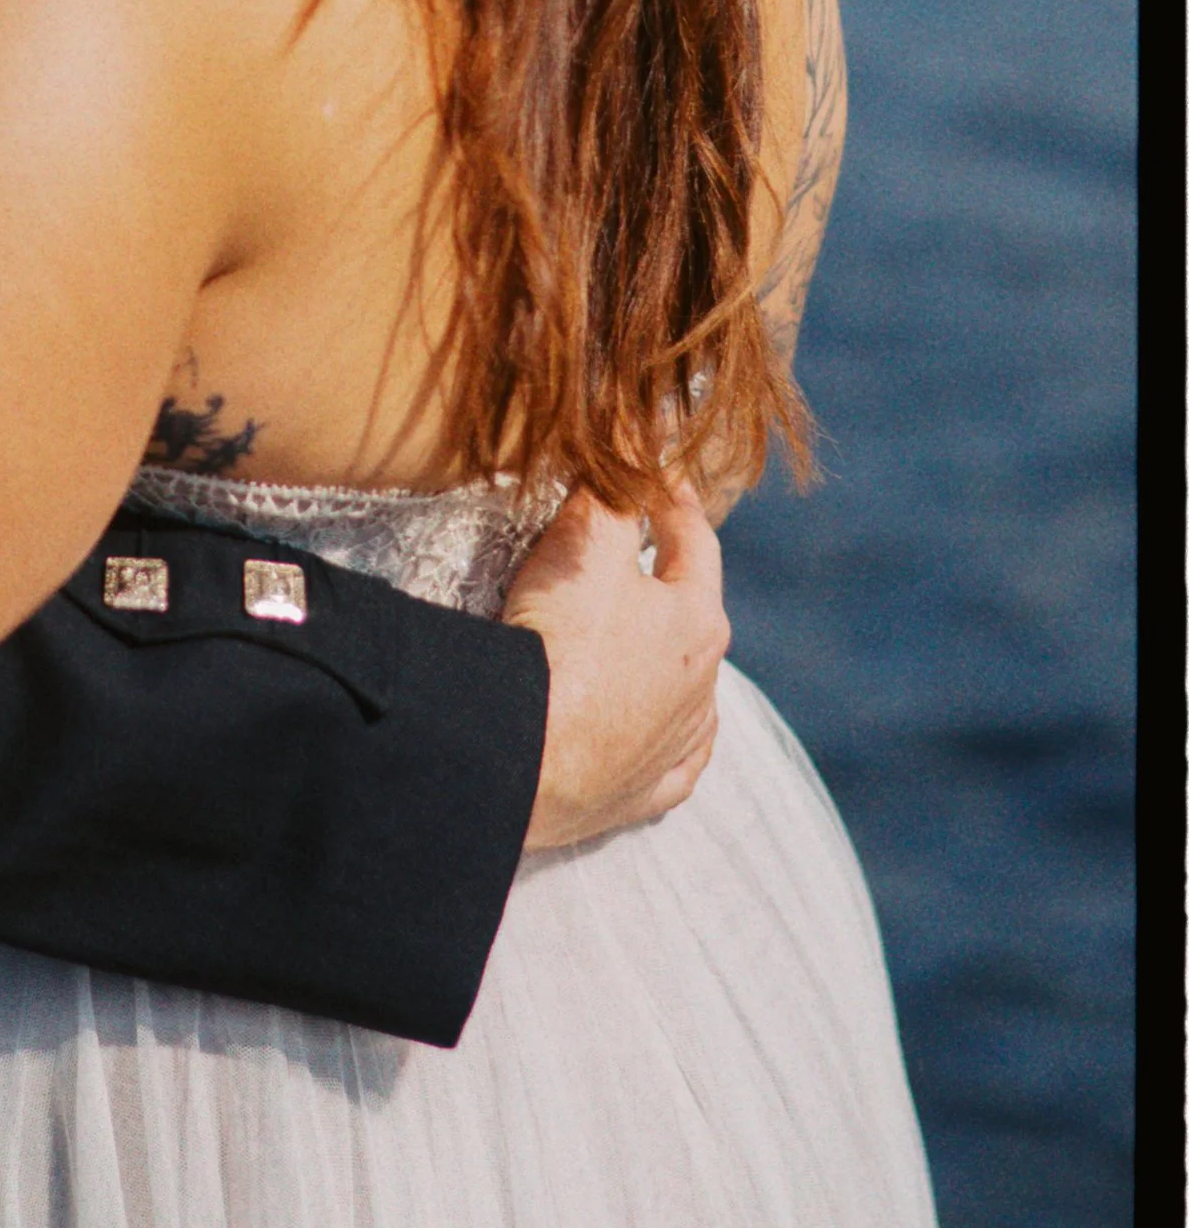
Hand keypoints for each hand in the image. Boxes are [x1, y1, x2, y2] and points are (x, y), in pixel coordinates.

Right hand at [504, 481, 728, 852]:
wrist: (525, 758)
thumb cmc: (560, 645)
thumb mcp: (584, 547)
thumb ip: (612, 489)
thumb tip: (633, 433)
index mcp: (698, 620)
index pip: (693, 540)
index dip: (672, 498)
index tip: (656, 471)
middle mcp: (702, 686)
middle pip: (692, 617)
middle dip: (667, 581)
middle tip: (636, 553)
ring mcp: (675, 745)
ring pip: (689, 694)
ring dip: (668, 664)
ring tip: (639, 643)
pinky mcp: (641, 793)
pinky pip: (669, 762)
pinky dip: (663, 740)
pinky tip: (657, 736)